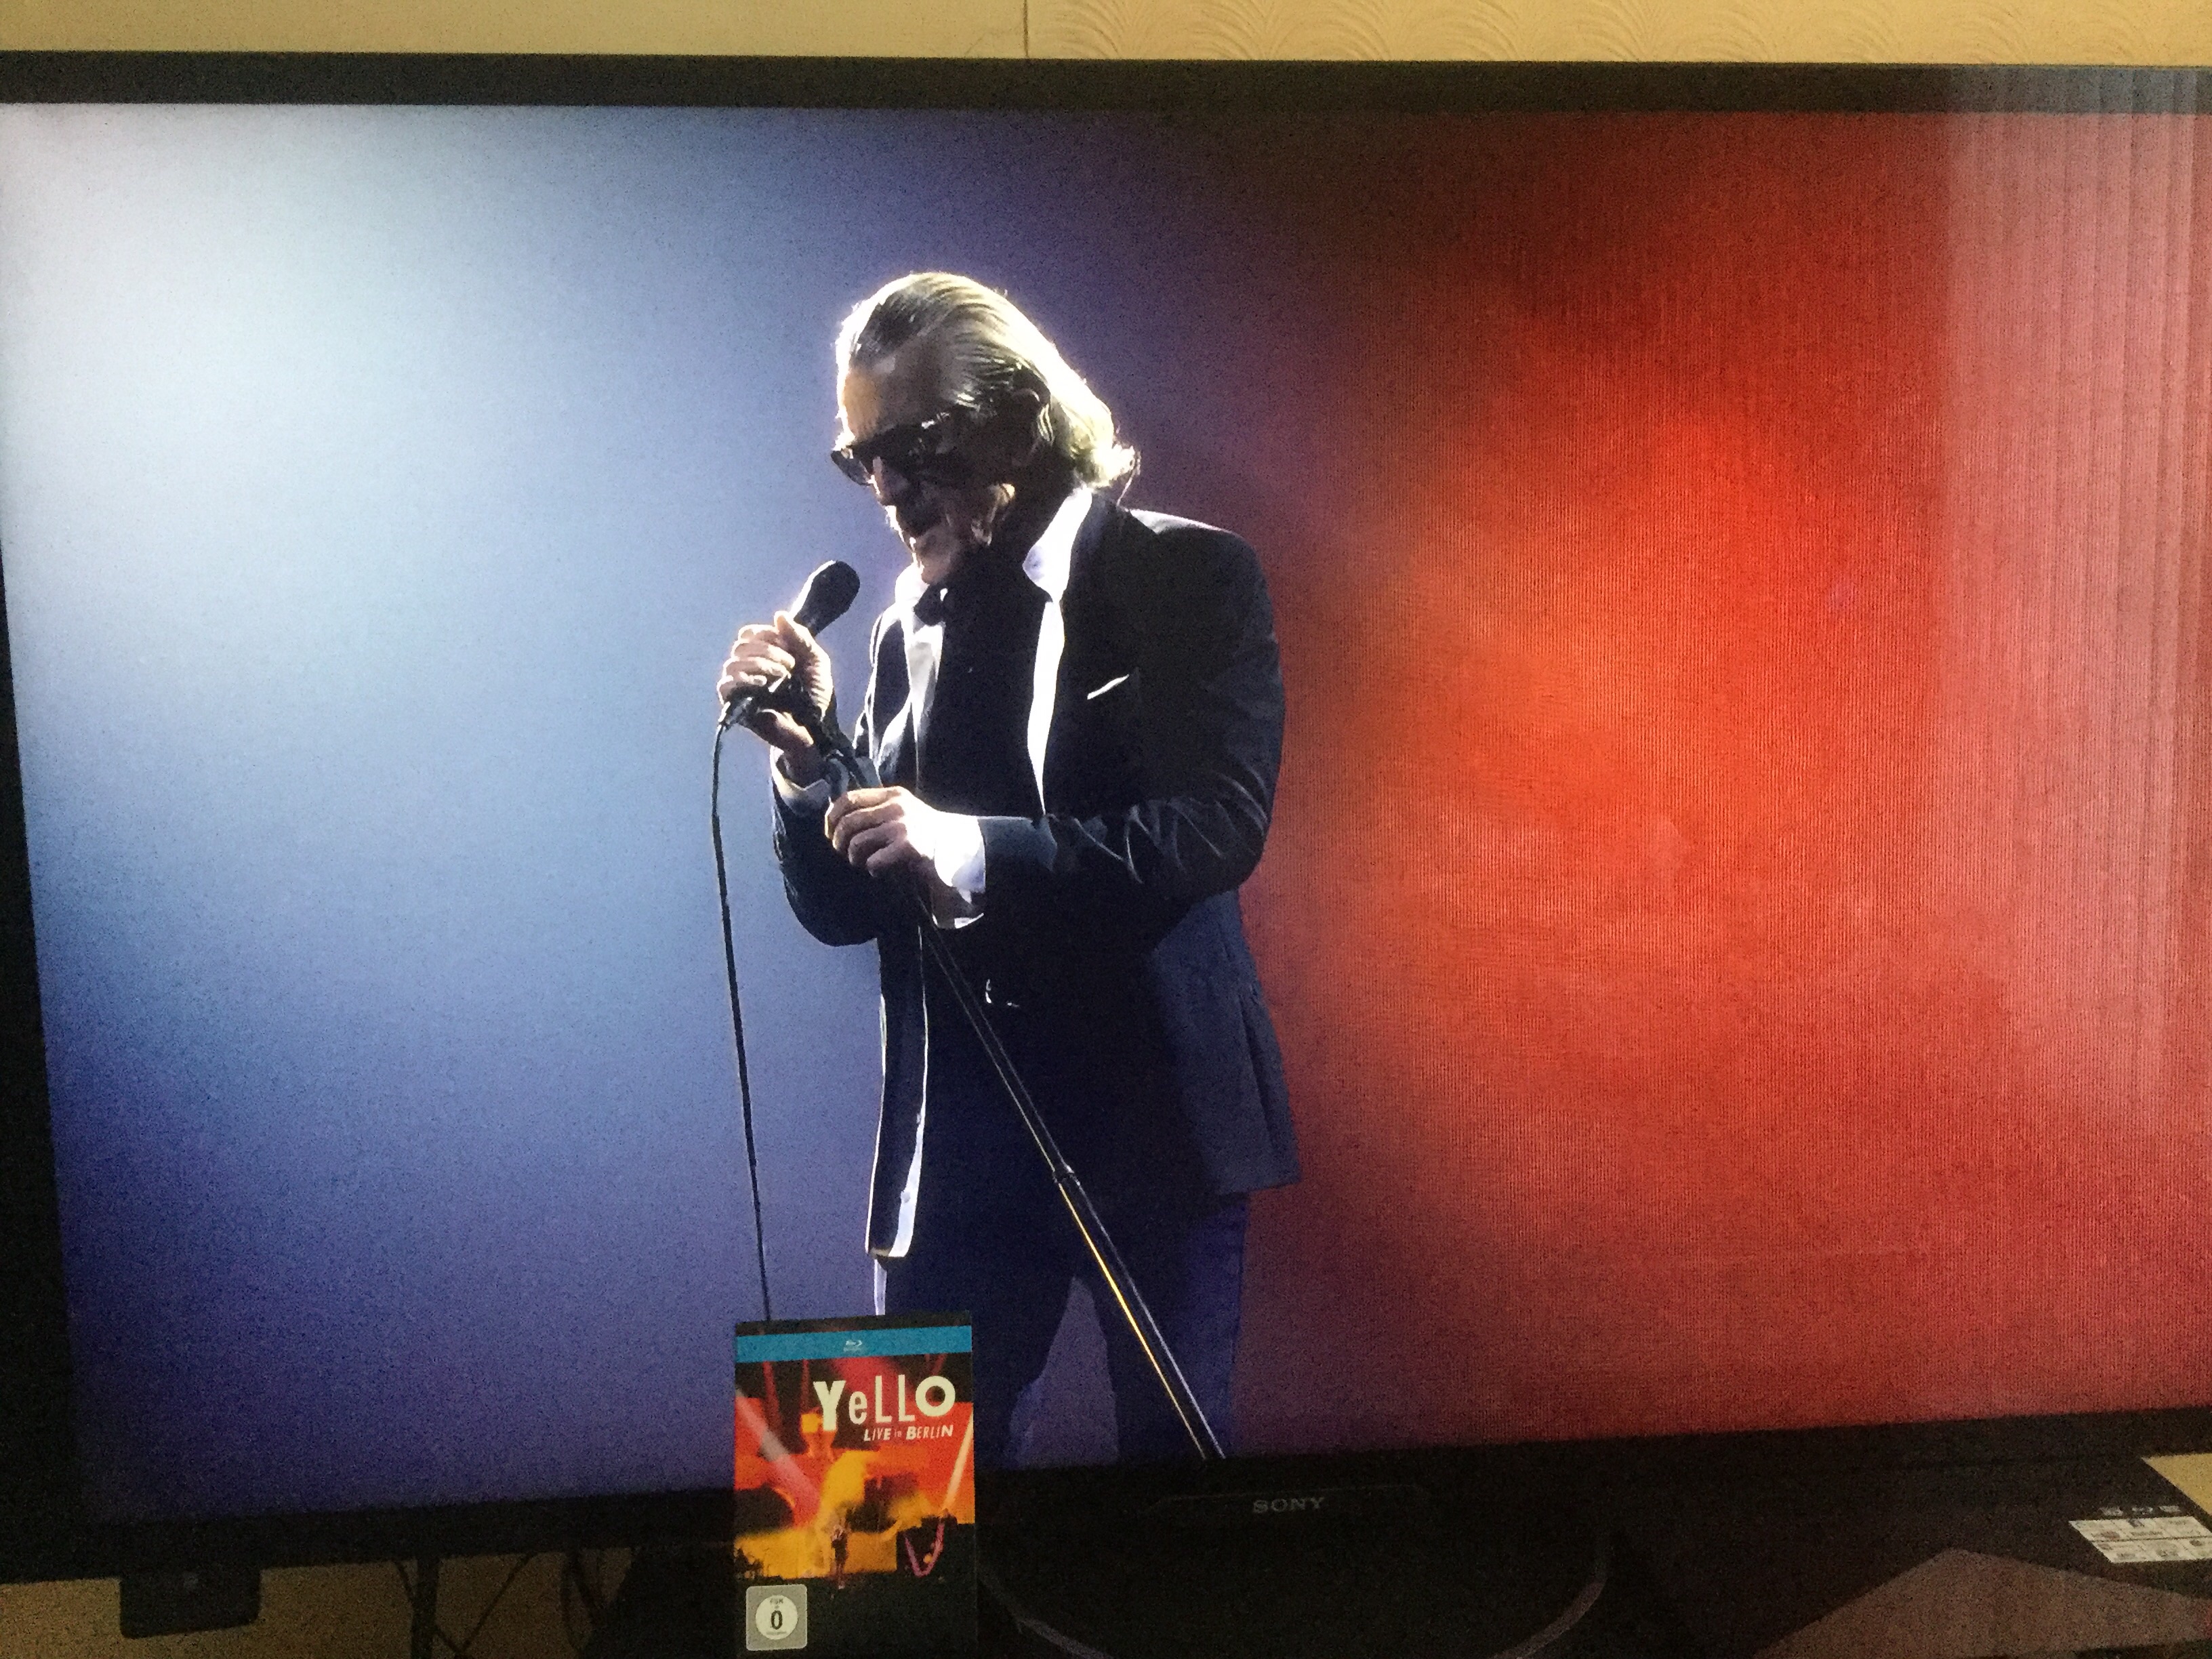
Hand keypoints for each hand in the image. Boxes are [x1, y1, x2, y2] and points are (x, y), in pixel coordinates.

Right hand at [718, 611, 832, 777]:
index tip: (788, 647)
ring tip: (781, 675)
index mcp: (765, 655)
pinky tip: (762, 684)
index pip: (750, 634)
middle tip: (789, 665)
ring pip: (732, 663)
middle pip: (741, 646)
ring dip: (758, 663)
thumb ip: (800, 637)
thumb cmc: (817, 695)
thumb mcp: (816, 661)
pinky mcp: (738, 705)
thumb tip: (779, 615)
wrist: (818, 727)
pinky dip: (741, 680)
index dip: (766, 634)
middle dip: (766, 650)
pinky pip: (725, 686)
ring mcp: (743, 687)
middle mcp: (751, 668)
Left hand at [825, 787, 961, 880]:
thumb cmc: (924, 832)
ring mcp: (902, 826)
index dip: (832, 816)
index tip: (829, 831)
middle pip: (849, 821)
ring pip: (857, 841)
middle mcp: (896, 806)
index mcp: (892, 794)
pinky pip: (873, 860)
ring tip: (860, 862)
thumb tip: (837, 819)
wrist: (957, 846)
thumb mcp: (902, 811)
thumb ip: (876, 810)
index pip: (849, 798)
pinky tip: (878, 871)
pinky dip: (871, 868)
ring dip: (853, 856)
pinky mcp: (908, 847)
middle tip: (841, 851)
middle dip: (838, 840)